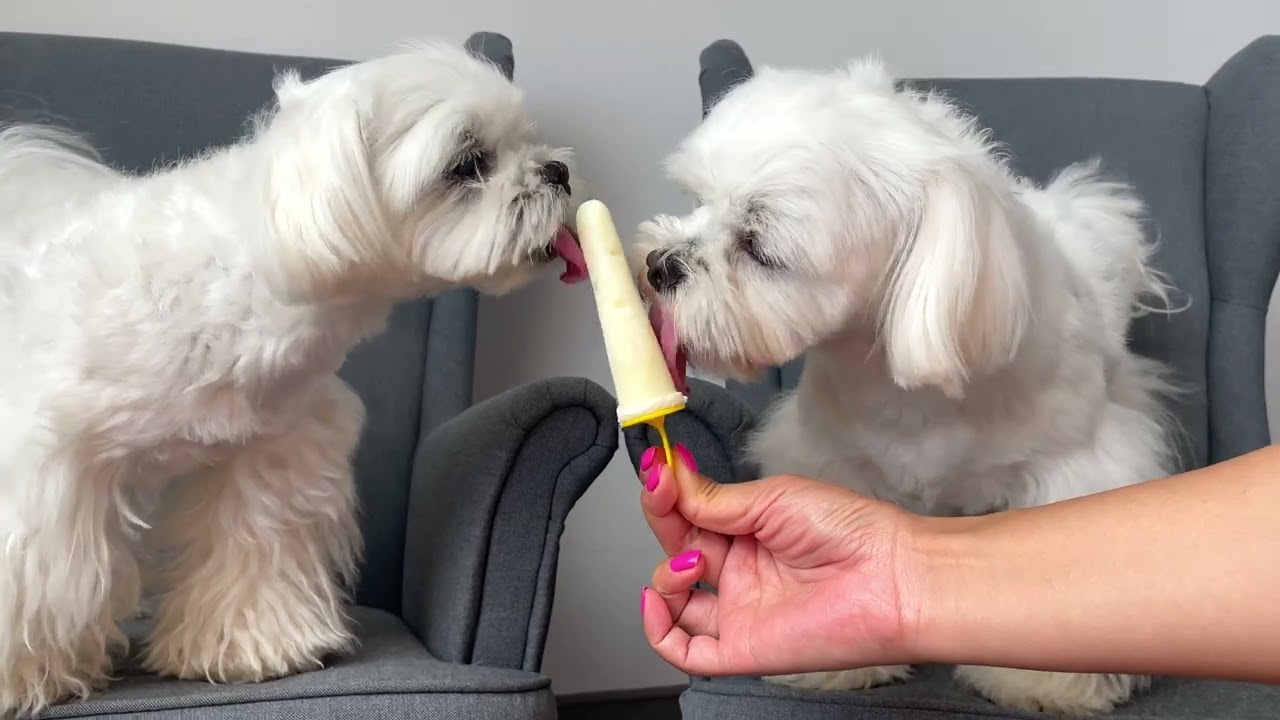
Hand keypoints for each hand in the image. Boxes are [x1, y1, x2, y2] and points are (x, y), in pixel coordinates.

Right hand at [637, 444, 921, 676]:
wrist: (892, 578)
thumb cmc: (853, 533)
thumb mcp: (773, 498)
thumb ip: (715, 498)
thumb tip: (670, 477)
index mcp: (749, 532)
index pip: (689, 514)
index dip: (667, 494)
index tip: (658, 469)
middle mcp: (741, 571)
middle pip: (676, 550)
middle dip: (663, 521)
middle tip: (664, 496)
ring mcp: (739, 610)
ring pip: (674, 601)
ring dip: (664, 575)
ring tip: (692, 561)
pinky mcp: (741, 648)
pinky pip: (685, 651)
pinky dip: (657, 629)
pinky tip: (657, 601)